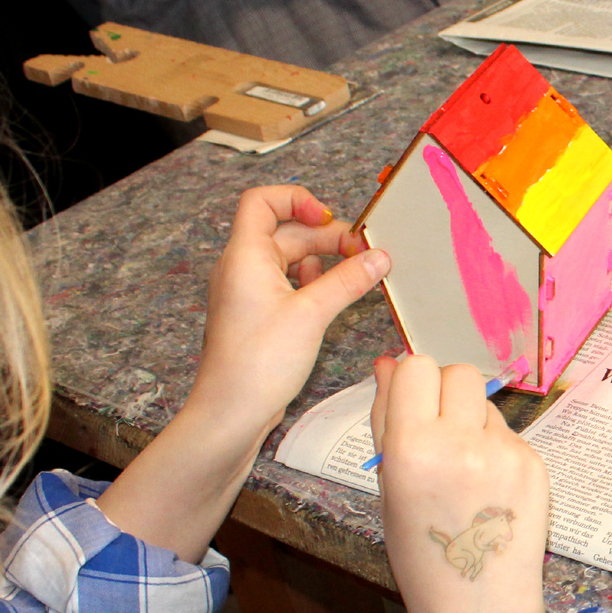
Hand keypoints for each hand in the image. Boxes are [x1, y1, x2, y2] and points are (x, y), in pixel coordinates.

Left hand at [96, 186, 386, 562]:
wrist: (231, 412)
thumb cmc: (258, 363)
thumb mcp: (312, 314)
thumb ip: (348, 281)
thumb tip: (379, 256)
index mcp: (245, 256)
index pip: (262, 201)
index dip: (297, 200)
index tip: (330, 220)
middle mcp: (242, 268)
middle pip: (285, 232)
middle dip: (326, 238)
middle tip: (364, 254)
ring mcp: (249, 293)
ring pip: (290, 260)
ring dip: (323, 263)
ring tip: (355, 278)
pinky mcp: (258, 316)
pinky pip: (288, 286)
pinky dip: (314, 285)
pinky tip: (334, 300)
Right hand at [371, 355, 549, 612]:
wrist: (478, 603)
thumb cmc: (421, 551)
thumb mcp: (387, 486)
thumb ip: (387, 420)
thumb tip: (388, 363)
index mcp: (414, 448)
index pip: (418, 367)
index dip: (413, 382)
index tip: (412, 405)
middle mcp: (463, 443)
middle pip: (459, 372)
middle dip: (447, 392)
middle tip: (440, 430)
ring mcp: (505, 452)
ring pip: (486, 402)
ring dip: (473, 420)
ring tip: (465, 470)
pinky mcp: (535, 463)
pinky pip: (510, 432)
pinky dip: (496, 447)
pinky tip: (489, 487)